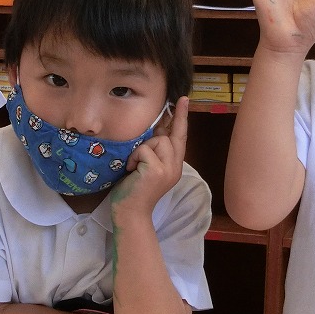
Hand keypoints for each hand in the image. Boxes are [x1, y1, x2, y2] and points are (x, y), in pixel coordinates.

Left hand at [111, 96, 189, 219]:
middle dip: (166, 123)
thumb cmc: (133, 191)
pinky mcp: (158, 170)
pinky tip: (131, 169)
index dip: (182, 118)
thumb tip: (155, 129)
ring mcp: (169, 169)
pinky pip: (145, 149)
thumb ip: (153, 151)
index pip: (180, 137)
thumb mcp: (146, 166)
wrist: (130, 213)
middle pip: (172, 135)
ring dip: (142, 148)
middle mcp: (175, 167)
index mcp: (174, 166)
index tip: (184, 100)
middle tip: (175, 103)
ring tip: (134, 164)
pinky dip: (135, 157)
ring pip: (158, 140)